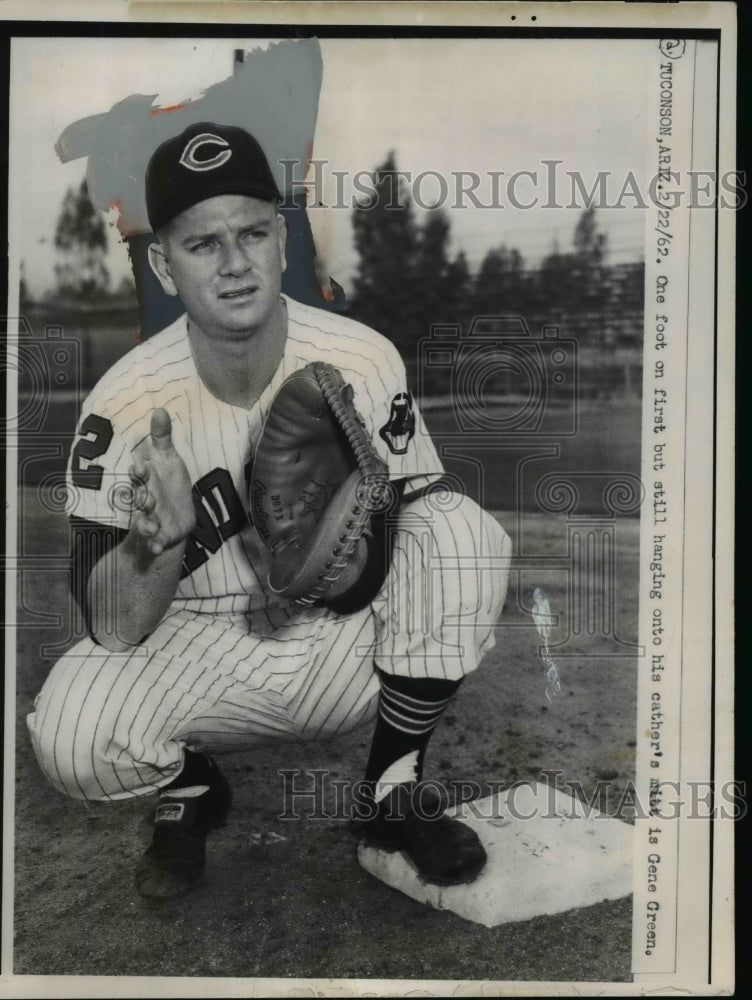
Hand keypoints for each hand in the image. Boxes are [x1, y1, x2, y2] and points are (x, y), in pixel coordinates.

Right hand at [128, 408, 195, 555]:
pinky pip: (155, 542)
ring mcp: (151, 519)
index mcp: (145, 481)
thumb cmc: (169, 482)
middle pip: (139, 500)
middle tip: (146, 498)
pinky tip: (157, 548)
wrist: (177, 514)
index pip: (139, 476)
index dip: (139, 472)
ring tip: (148, 527)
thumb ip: (162, 438)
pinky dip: (155, 546)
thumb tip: (159, 409)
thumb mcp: (169, 459)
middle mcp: (144, 500)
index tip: (140, 467)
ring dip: (144, 524)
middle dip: (141, 499)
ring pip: (143, 522)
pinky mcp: (160, 536)